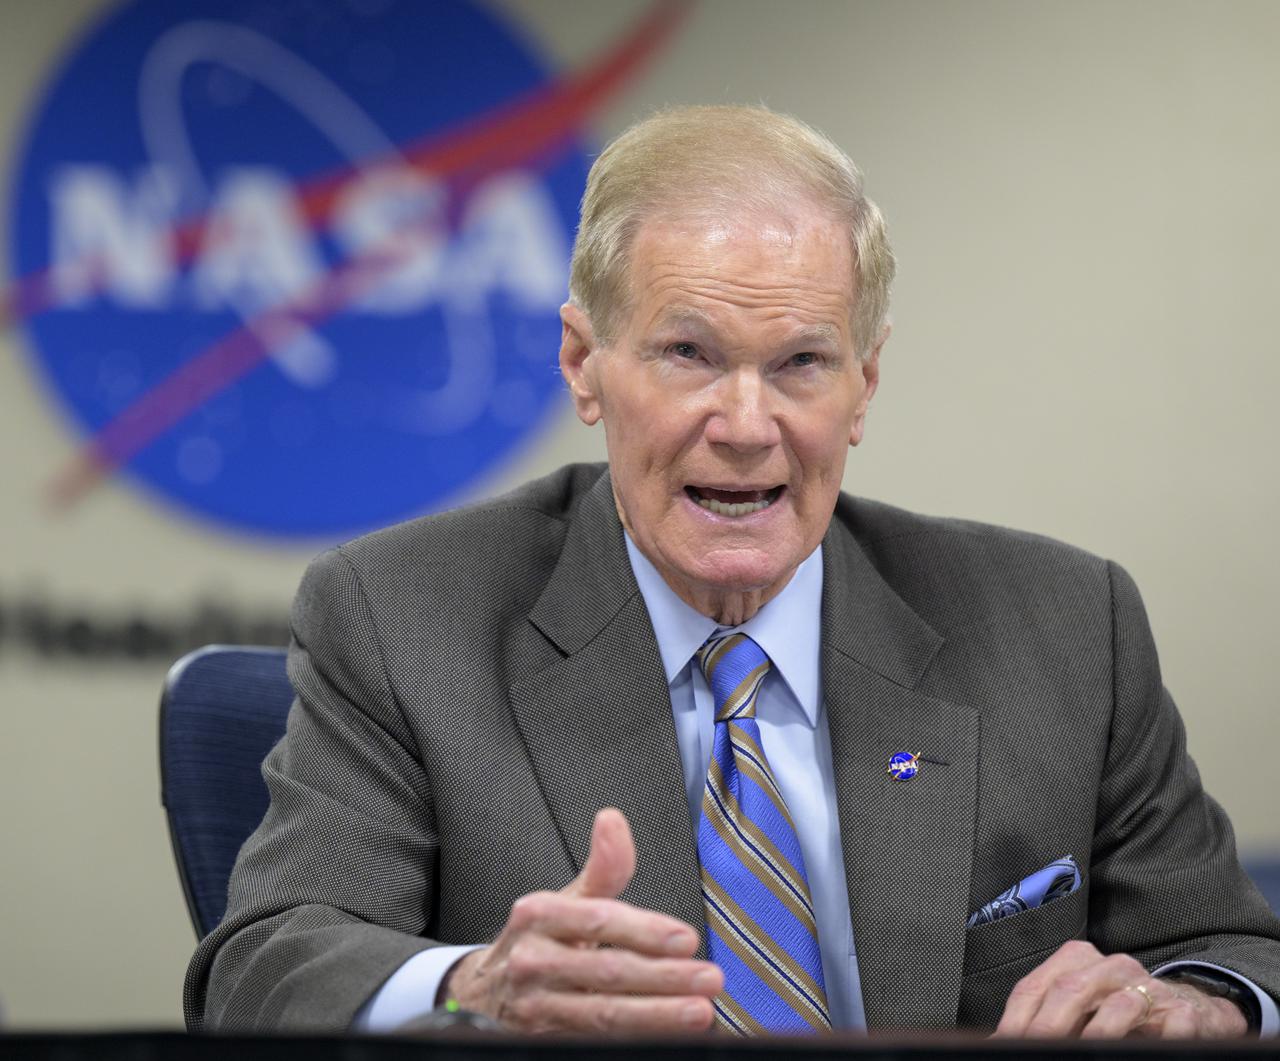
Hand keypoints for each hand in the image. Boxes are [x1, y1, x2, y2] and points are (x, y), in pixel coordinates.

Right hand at [441, 808, 722, 1033]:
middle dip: (664, 977)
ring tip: (699, 1012)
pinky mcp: (541, 1039)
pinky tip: (665, 1036)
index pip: (599, 921)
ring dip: (657, 1015)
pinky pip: (593, 1041)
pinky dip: (634, 1038)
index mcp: (540, 916)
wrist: (483, 992)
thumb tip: (613, 819)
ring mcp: (536, 1006)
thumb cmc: (539, 940)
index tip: (687, 939)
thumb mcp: (564, 900)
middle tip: (709, 978)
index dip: (645, 931)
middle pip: (607, 972)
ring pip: (603, 1015)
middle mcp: (533, 961)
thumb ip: (601, 868)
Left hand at [992, 940, 1248, 1038]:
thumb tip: (999, 1043)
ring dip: (1097, 1036)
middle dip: (1048, 1027)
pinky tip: (1137, 1051)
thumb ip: (1042, 1018)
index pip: (1034, 987)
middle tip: (1034, 1050)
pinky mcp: (1182, 1011)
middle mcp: (1110, 967)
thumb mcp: (1076, 1008)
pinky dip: (1154, 1040)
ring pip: (1118, 1007)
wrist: (1185, 1010)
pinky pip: (1169, 1025)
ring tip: (1082, 1054)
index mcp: (1075, 960)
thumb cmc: (1115, 1011)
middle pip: (1070, 991)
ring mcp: (1148, 987)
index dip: (1015, 1019)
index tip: (1003, 1043)